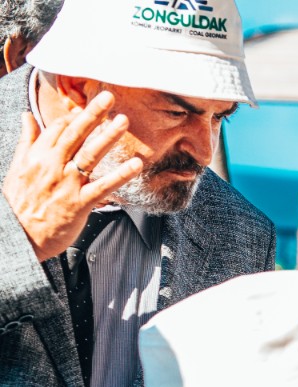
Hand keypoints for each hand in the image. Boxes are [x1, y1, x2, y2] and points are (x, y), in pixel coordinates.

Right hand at [2, 90, 142, 261]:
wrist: (17, 235)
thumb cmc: (19, 202)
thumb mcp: (17, 167)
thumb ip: (27, 141)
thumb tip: (27, 116)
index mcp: (37, 156)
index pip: (58, 128)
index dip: (75, 116)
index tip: (90, 107)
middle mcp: (52, 166)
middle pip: (75, 134)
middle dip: (92, 114)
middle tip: (109, 97)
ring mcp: (67, 184)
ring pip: (90, 155)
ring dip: (108, 137)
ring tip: (123, 121)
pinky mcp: (79, 203)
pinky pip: (104, 186)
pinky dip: (120, 175)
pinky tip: (136, 164)